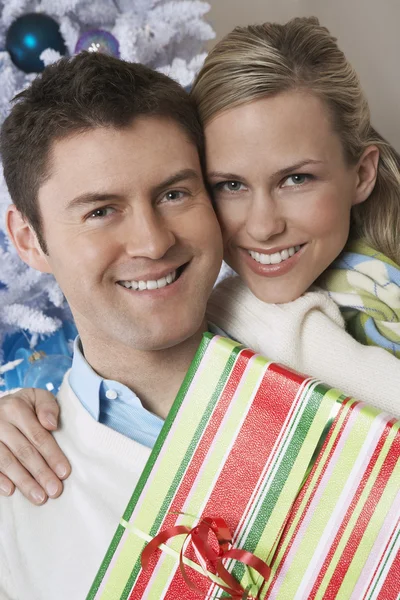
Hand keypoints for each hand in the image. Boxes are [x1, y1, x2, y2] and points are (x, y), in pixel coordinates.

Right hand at [0, 388, 70, 503]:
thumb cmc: (24, 405)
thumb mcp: (37, 397)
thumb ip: (48, 407)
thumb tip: (51, 425)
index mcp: (15, 408)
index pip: (38, 436)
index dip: (52, 455)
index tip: (64, 473)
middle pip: (23, 451)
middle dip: (41, 473)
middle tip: (55, 491)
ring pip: (6, 462)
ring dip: (23, 482)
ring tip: (39, 497)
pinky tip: (10, 492)